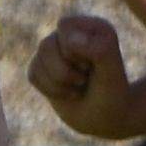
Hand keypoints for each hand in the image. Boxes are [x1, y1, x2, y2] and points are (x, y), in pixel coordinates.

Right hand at [30, 11, 141, 137]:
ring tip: (78, 87)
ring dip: (58, 83)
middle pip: (47, 45)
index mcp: (93, 27)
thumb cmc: (112, 94)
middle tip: (85, 80)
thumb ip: (99, 50)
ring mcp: (57, 49)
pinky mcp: (44, 66)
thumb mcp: (110, 73)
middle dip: (65, 72)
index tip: (91, 66)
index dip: (71, 50)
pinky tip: (68, 93)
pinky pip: (33, 75)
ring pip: (38, 61)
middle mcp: (73, 34)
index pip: (64, 27)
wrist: (105, 118)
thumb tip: (69, 40)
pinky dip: (50, 90)